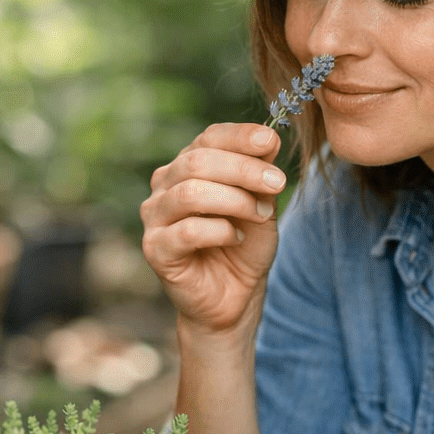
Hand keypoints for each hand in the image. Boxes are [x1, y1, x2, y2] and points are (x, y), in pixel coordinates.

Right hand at [140, 123, 287, 335]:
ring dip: (235, 201)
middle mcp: (165, 186)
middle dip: (244, 170)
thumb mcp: (261, 203)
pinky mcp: (155, 248)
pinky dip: (221, 232)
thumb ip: (260, 174)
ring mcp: (155, 217)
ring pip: (191, 193)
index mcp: (187, 166)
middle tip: (278, 183)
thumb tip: (268, 138)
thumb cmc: (244, 245)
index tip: (270, 141)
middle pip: (197, 162)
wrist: (234, 296)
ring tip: (261, 215)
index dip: (239, 137)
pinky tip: (237, 238)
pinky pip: (188, 230)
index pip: (208, 138)